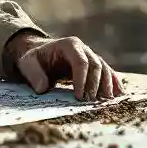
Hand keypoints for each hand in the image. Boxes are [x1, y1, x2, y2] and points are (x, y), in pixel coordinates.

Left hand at [7, 32, 123, 101]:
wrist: (40, 54)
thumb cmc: (34, 59)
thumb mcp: (28, 63)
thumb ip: (34, 74)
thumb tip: (42, 89)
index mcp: (69, 45)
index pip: (80, 62)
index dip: (82, 80)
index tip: (79, 97)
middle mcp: (84, 49)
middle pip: (96, 65)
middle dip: (95, 85)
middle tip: (90, 102)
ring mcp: (91, 56)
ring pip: (105, 69)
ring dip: (107, 86)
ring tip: (106, 102)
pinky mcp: (95, 66)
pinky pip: (108, 73)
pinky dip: (114, 84)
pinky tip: (119, 96)